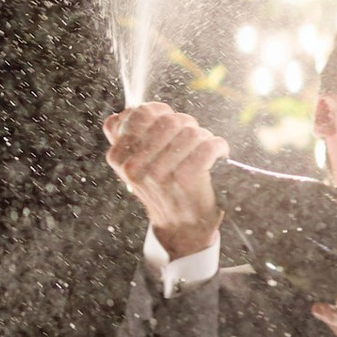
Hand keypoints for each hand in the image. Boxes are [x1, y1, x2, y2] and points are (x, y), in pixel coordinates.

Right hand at [104, 102, 226, 258]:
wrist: (180, 227)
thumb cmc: (161, 188)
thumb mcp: (133, 165)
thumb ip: (126, 137)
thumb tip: (130, 110)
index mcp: (119, 157)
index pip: (140, 113)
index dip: (161, 112)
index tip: (171, 124)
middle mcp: (135, 166)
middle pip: (169, 119)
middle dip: (185, 124)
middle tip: (191, 138)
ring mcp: (159, 173)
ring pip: (190, 131)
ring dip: (203, 136)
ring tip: (203, 149)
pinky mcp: (186, 179)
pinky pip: (207, 145)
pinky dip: (218, 146)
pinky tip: (218, 154)